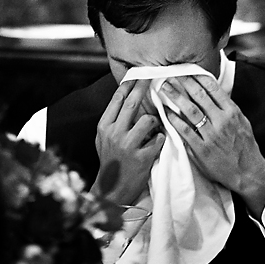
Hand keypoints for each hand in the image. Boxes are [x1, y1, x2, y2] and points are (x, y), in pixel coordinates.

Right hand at [94, 79, 164, 204]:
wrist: (112, 189)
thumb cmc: (111, 161)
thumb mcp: (103, 139)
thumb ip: (113, 120)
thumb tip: (124, 97)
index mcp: (104, 127)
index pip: (117, 100)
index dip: (128, 85)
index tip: (137, 74)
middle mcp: (114, 133)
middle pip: (132, 103)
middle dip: (143, 88)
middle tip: (153, 77)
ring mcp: (128, 145)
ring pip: (149, 120)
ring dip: (155, 121)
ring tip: (152, 130)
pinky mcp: (143, 156)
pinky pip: (159, 138)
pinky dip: (161, 139)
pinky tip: (156, 144)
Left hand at [160, 75, 264, 218]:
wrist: (248, 171)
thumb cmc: (245, 147)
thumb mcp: (243, 123)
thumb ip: (229, 110)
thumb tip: (215, 96)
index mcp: (232, 112)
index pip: (213, 89)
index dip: (198, 78)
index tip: (188, 70)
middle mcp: (222, 121)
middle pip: (199, 96)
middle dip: (184, 83)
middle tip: (172, 74)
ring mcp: (211, 135)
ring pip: (190, 110)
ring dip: (176, 97)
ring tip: (165, 88)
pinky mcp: (201, 149)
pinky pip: (184, 130)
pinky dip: (174, 120)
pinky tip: (166, 112)